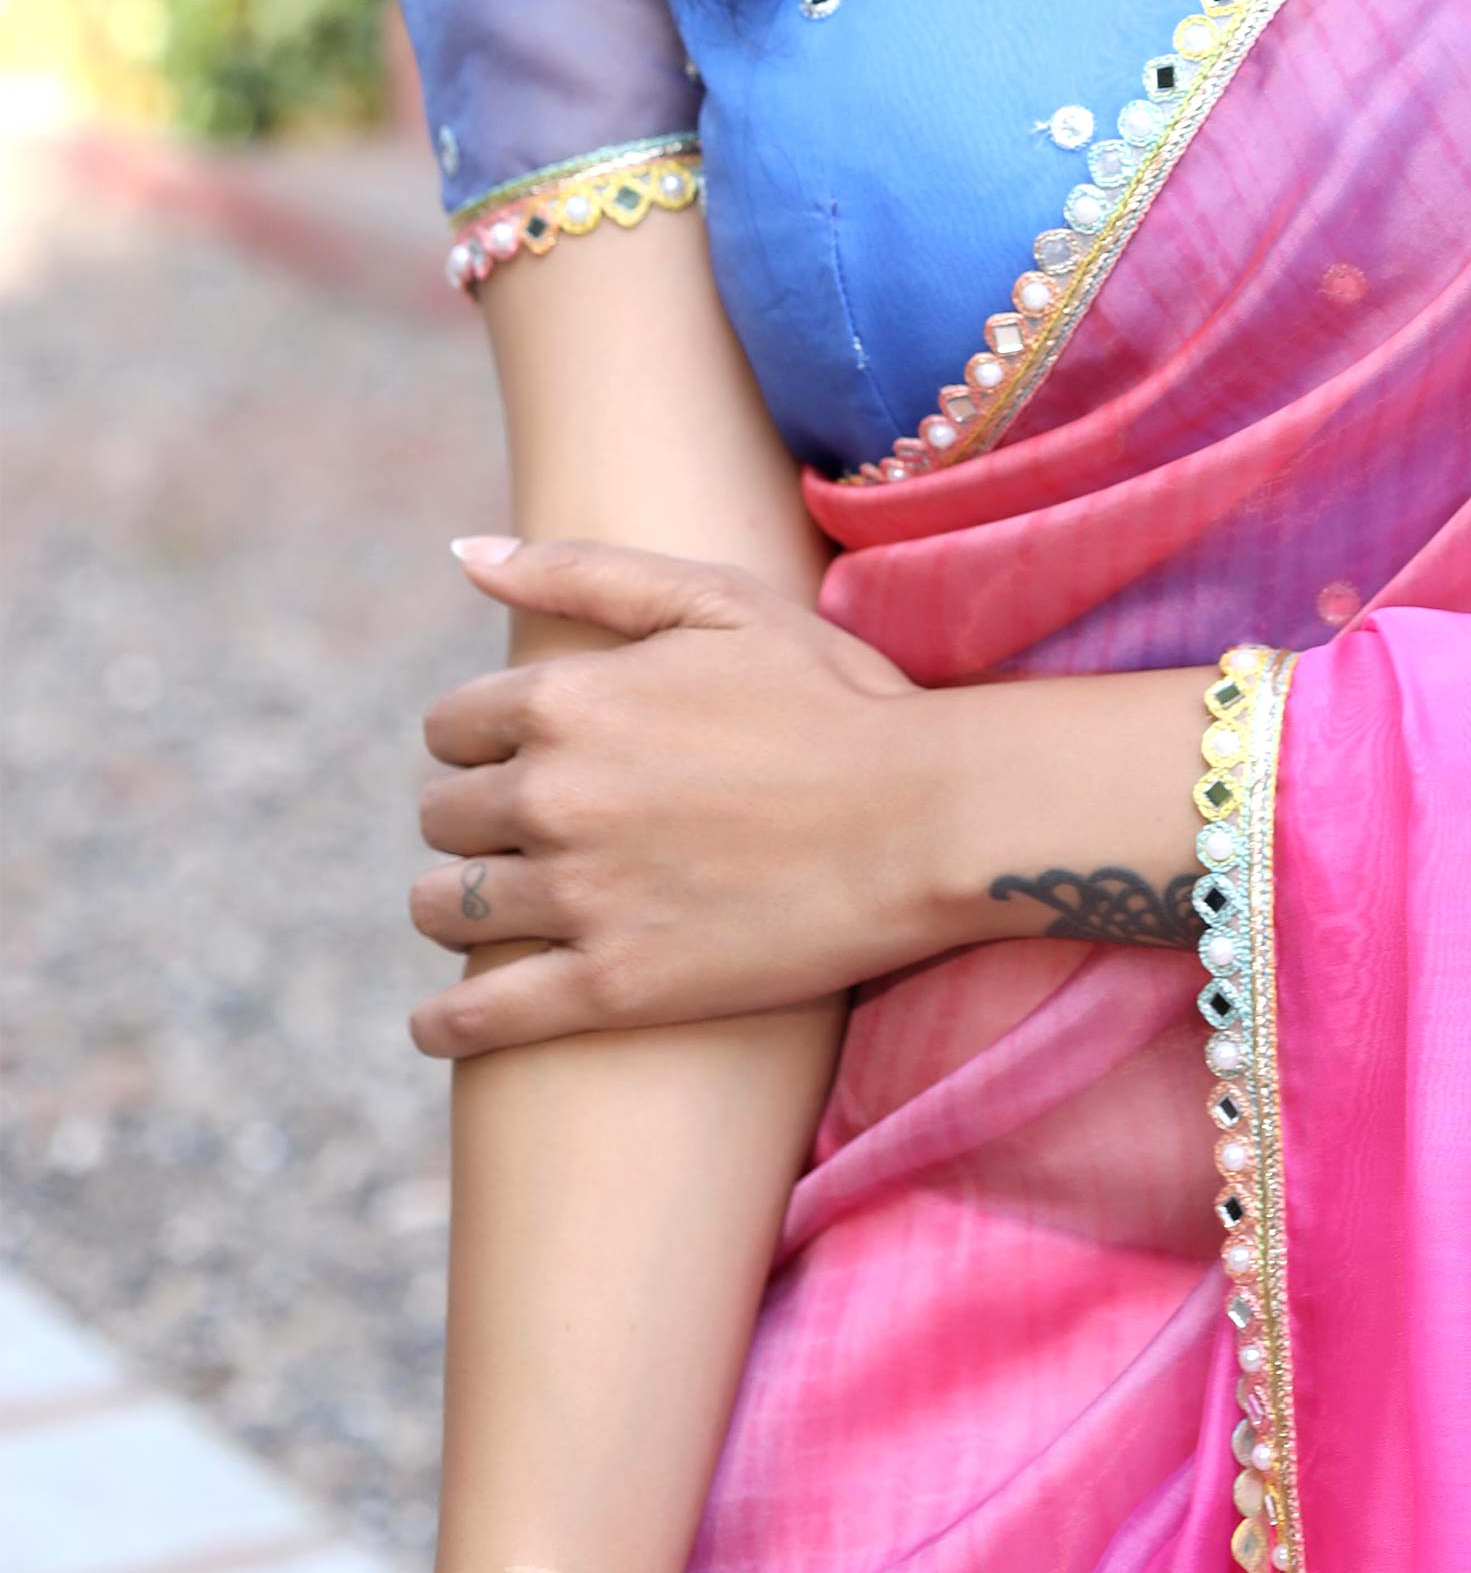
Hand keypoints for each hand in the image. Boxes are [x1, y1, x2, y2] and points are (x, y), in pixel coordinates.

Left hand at [409, 537, 945, 1057]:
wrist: (925, 819)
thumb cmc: (833, 697)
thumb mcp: (718, 600)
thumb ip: (582, 571)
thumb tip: (463, 549)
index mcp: (566, 699)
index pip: (451, 726)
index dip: (482, 738)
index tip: (516, 754)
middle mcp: (552, 798)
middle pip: (443, 817)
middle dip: (475, 818)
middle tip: (529, 829)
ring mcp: (580, 899)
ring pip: (445, 911)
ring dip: (457, 907)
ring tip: (499, 909)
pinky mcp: (615, 988)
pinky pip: (483, 1016)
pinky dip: (447, 1023)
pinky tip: (444, 1021)